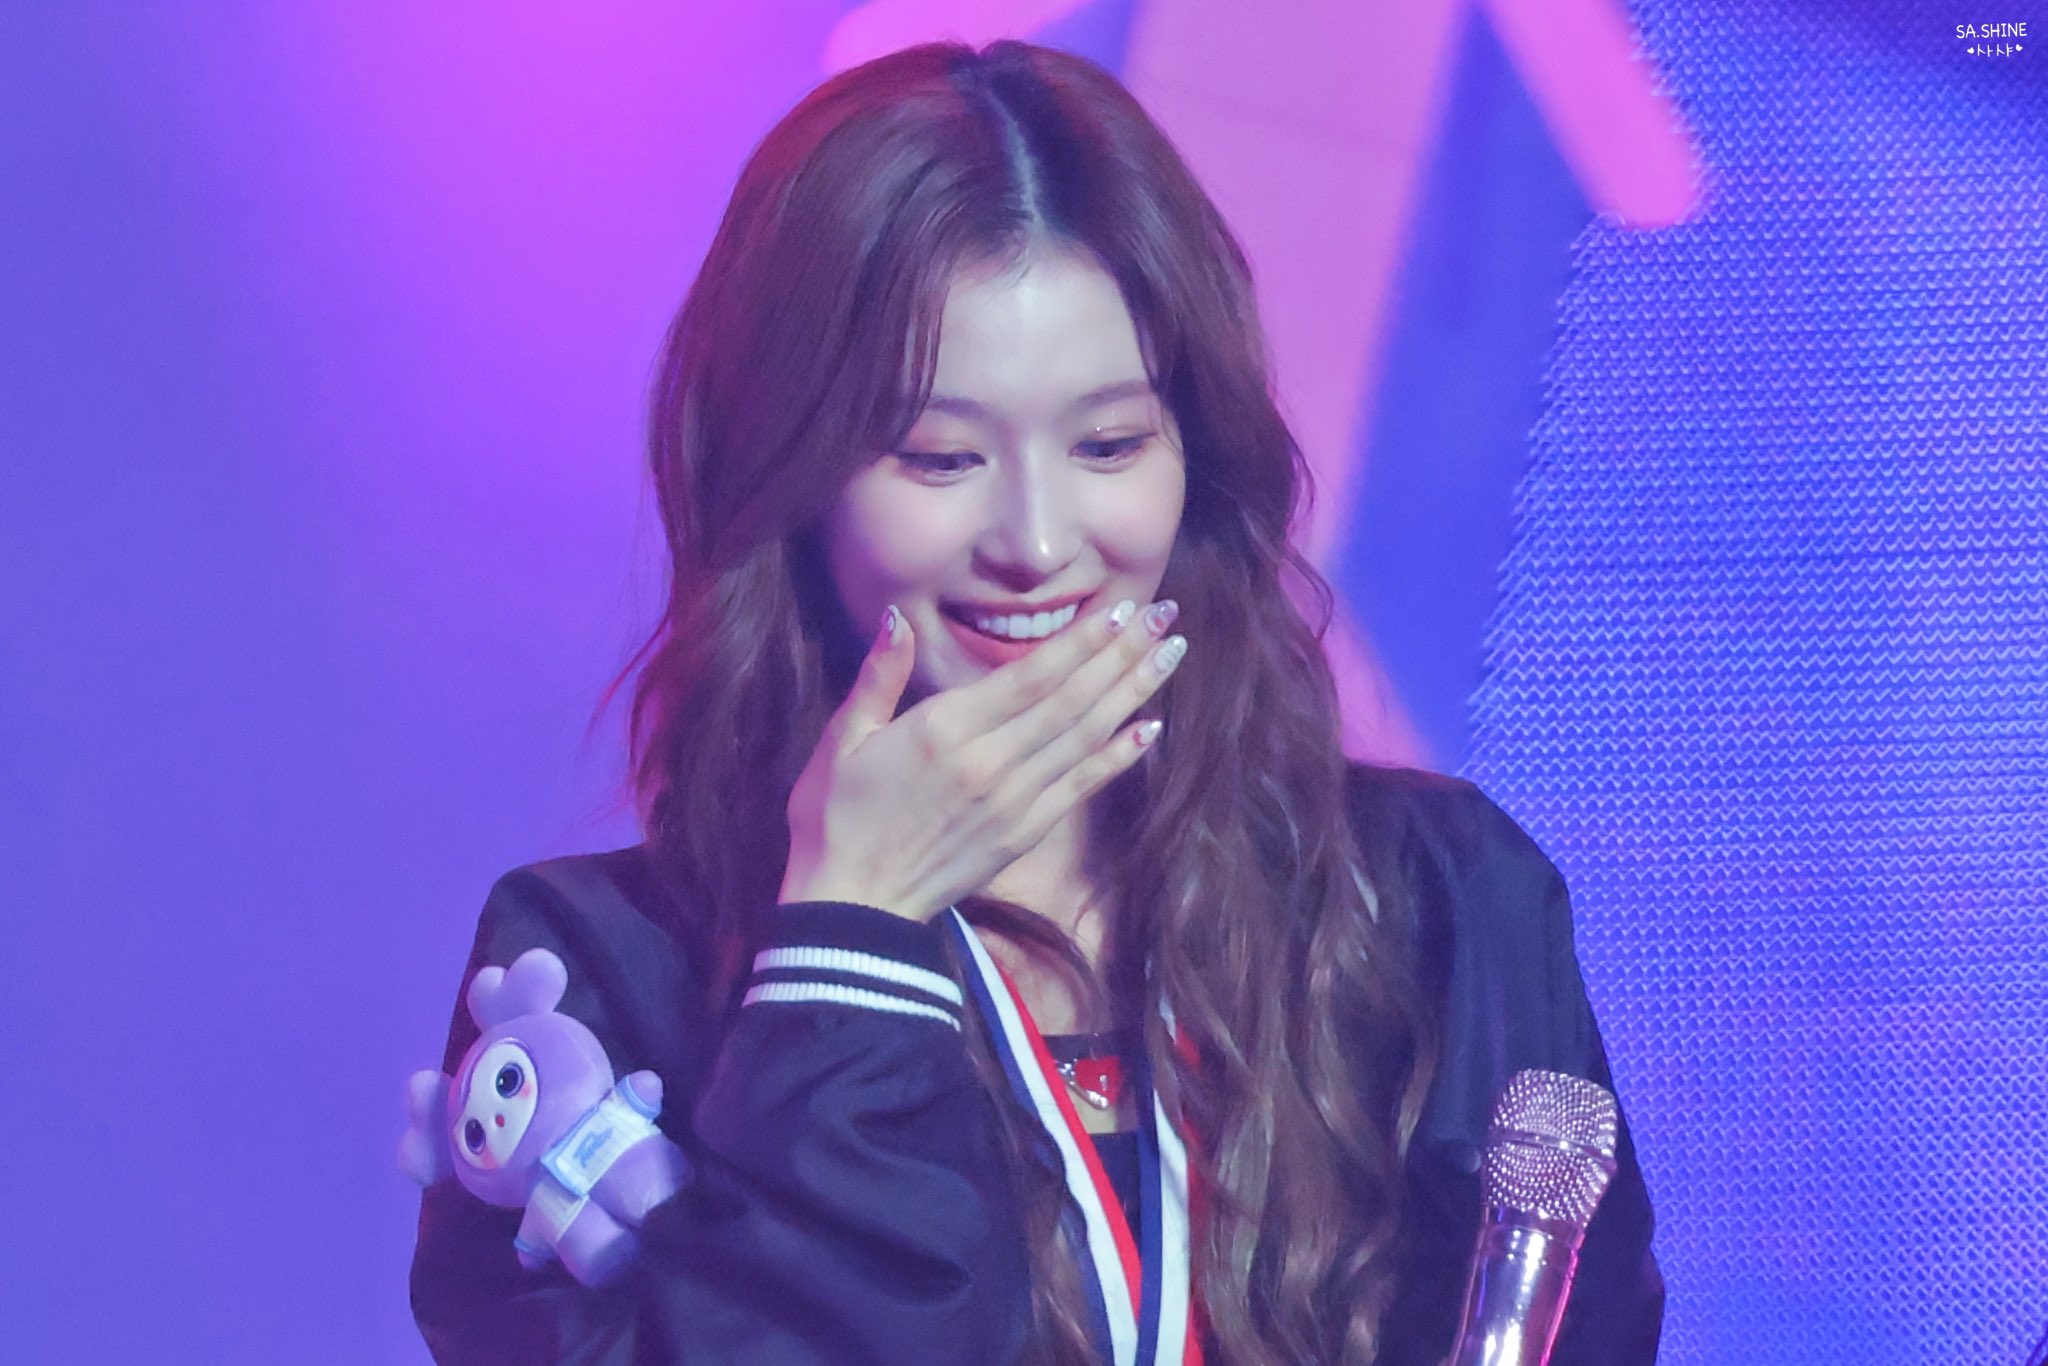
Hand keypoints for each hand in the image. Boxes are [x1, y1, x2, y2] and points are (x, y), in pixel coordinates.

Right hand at [778, 598, 1187, 921]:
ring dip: (1132, 692)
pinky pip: (1081, 786)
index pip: (1032, 675)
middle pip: (1072, 699)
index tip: (1121, 608)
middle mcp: (991, 761)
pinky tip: (1150, 728)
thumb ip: (879, 676)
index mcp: (945, 729)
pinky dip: (1118, 756)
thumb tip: (898, 619)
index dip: (1082, 641)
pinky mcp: (1024, 833)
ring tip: (1171, 654)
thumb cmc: (835, 819)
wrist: (853, 907)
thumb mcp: (843, 739)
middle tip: (1165, 615)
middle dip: (1123, 653)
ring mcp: (1014, 801)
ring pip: (1086, 736)